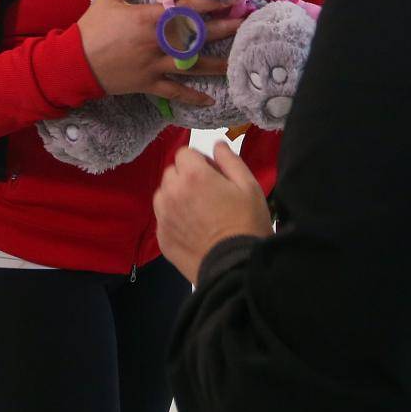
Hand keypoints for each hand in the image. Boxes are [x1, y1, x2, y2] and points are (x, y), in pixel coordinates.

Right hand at [78, 0, 242, 105]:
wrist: (73, 63)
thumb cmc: (91, 29)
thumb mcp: (108, 0)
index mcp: (150, 19)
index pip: (186, 9)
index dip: (210, 4)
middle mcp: (158, 41)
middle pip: (196, 35)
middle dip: (223, 29)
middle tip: (245, 25)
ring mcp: (155, 64)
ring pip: (191, 65)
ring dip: (216, 64)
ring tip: (237, 63)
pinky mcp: (149, 84)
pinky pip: (174, 91)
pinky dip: (191, 96)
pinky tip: (210, 99)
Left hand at [154, 141, 271, 282]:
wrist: (235, 267)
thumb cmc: (247, 223)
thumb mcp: (249, 186)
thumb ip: (230, 160)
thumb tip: (217, 144)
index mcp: (193, 175)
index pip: (184, 153)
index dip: (200, 161)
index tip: (214, 174)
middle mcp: (172, 192)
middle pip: (172, 172)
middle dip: (186, 176)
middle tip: (208, 193)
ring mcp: (163, 216)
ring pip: (164, 194)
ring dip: (176, 196)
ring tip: (198, 212)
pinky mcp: (161, 237)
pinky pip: (163, 217)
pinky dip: (174, 218)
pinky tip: (193, 229)